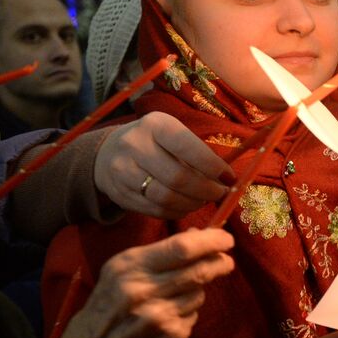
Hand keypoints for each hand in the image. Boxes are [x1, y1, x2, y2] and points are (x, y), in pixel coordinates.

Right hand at [45, 227, 235, 337]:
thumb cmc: (101, 316)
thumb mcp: (116, 277)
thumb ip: (156, 256)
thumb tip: (196, 236)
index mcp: (127, 268)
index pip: (182, 248)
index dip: (211, 241)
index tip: (225, 239)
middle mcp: (142, 291)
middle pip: (198, 270)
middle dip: (218, 263)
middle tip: (225, 261)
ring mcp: (158, 317)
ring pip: (198, 294)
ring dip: (196, 292)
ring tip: (174, 299)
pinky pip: (192, 318)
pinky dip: (186, 315)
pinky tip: (165, 322)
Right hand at [94, 112, 233, 218]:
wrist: (108, 152)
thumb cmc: (153, 141)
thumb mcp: (171, 133)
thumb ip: (197, 152)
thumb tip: (227, 179)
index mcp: (155, 125)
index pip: (188, 148)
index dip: (213, 167)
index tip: (229, 178)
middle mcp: (135, 145)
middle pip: (178, 178)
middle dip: (206, 190)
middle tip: (219, 194)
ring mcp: (123, 171)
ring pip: (166, 198)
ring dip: (192, 204)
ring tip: (202, 200)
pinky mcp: (120, 194)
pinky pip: (155, 210)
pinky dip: (176, 212)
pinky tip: (185, 206)